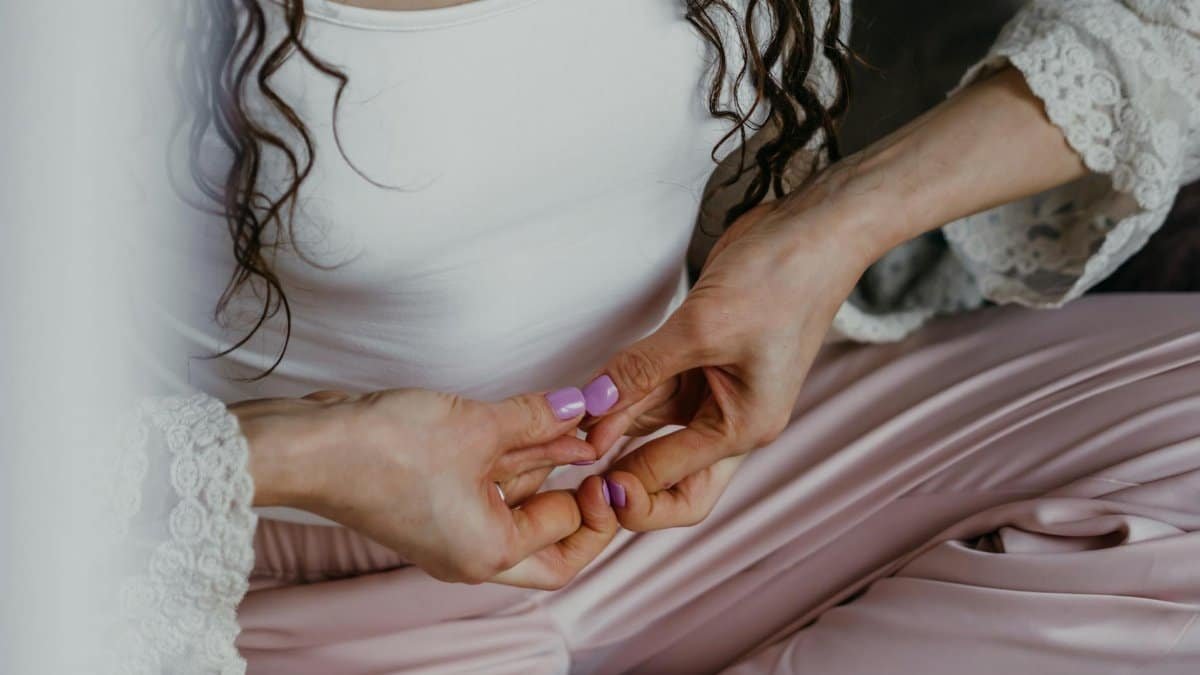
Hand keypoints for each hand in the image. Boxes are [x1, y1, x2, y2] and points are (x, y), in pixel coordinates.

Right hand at [232, 387, 618, 588]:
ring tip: (576, 427)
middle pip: (546, 541)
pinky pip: (488, 488)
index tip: (605, 464)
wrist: (310, 446)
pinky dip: (512, 460)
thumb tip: (581, 408)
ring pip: (517, 506)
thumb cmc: (384, 451)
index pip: (566, 543)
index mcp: (489, 553)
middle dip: (575, 499)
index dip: (594, 503)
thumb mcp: (478, 426)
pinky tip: (534, 425)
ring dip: (545, 467)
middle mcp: (471, 553)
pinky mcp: (433, 501)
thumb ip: (537, 419)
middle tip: (599, 462)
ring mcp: (449, 530)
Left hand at [583, 196, 870, 529]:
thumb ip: (641, 369)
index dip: (626, 484)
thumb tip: (591, 406)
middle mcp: (733, 418)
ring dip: (614, 425)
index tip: (582, 471)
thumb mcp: (703, 327)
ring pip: (653, 425)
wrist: (811, 229)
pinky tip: (590, 396)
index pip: (677, 481)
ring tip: (569, 423)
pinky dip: (622, 393)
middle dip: (625, 476)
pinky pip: (654, 389)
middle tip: (577, 469)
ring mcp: (716, 391)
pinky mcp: (701, 360)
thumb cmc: (780, 279)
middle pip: (671, 474)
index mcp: (746, 428)